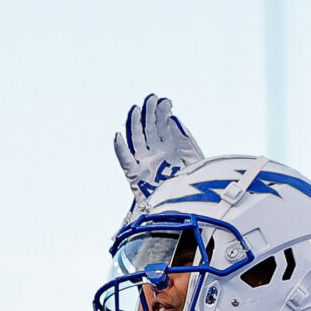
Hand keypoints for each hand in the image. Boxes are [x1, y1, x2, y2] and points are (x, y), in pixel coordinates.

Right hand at [115, 94, 204, 213]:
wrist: (188, 212)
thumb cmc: (191, 188)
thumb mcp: (192, 159)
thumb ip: (183, 138)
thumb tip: (172, 119)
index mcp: (169, 149)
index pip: (162, 126)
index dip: (162, 113)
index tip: (165, 101)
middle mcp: (155, 155)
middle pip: (148, 130)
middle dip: (149, 114)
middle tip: (151, 98)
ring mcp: (145, 163)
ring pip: (137, 139)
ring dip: (136, 123)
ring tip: (139, 107)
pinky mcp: (136, 176)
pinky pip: (126, 160)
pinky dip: (120, 149)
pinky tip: (118, 135)